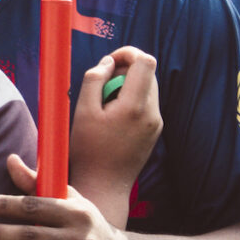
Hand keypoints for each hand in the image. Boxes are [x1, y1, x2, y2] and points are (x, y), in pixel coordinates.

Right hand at [70, 47, 161, 194]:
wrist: (103, 187)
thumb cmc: (88, 151)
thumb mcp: (82, 111)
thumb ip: (94, 79)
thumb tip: (108, 61)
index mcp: (135, 107)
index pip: (146, 61)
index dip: (127, 53)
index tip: (108, 61)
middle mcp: (152, 114)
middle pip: (147, 73)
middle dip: (124, 70)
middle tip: (101, 87)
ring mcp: (156, 124)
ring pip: (147, 87)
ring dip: (126, 86)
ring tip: (104, 107)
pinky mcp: (154, 132)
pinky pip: (146, 104)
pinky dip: (130, 101)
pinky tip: (112, 120)